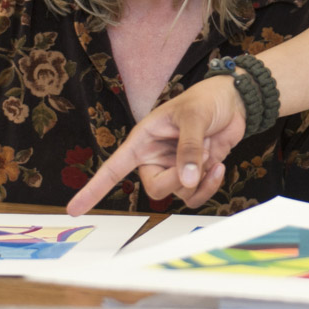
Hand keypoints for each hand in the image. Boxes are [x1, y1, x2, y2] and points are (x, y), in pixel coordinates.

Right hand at [66, 76, 246, 214]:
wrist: (235, 101)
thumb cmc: (206, 99)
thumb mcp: (194, 117)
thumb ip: (188, 148)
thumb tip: (186, 181)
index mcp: (144, 138)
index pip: (115, 167)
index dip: (95, 188)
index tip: (74, 209)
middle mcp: (155, 156)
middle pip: (155, 188)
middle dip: (178, 178)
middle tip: (198, 157)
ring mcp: (175, 167)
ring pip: (178, 194)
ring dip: (198, 179)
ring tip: (210, 152)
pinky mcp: (195, 174)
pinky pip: (195, 195)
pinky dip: (209, 186)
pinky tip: (219, 166)